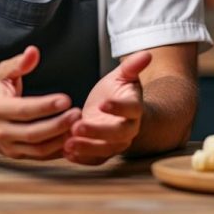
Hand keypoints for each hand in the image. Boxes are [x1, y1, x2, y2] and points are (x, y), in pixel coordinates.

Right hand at [0, 46, 80, 159]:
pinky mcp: (18, 156)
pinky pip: (40, 157)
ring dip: (60, 140)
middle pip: (33, 133)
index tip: (65, 100)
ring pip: (38, 149)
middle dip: (57, 125)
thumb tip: (33, 52)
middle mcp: (2, 130)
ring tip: (78, 127)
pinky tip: (72, 140)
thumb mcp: (2, 75)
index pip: (24, 110)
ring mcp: (9, 146)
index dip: (46, 106)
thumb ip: (19, 63)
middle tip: (77, 114)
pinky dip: (58, 151)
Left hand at [65, 51, 151, 165]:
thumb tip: (147, 53)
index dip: (118, 107)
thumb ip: (132, 66)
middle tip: (77, 127)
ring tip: (68, 144)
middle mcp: (129, 129)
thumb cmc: (118, 91)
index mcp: (135, 108)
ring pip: (106, 150)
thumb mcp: (123, 76)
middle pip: (118, 134)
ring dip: (87, 148)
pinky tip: (66, 153)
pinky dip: (82, 159)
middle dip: (97, 132)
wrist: (115, 111)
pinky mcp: (104, 152)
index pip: (131, 109)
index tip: (103, 103)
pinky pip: (96, 160)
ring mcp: (117, 143)